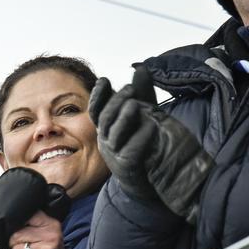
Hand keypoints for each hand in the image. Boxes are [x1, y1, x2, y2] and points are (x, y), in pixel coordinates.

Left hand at [7, 211, 65, 248]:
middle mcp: (50, 236)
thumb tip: (13, 220)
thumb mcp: (46, 230)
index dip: (19, 226)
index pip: (26, 217)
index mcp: (51, 225)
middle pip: (16, 235)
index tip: (23, 231)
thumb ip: (33, 222)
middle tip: (26, 247)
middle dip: (16, 243)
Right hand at [89, 68, 157, 202]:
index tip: (104, 80)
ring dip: (124, 119)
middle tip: (129, 89)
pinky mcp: (127, 167)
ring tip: (135, 105)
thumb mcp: (144, 114)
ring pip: (114, 134)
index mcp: (107, 129)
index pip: (97, 110)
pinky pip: (131, 151)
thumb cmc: (143, 146)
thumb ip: (142, 93)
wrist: (149, 182)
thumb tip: (139, 67)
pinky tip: (152, 127)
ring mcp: (114, 155)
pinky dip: (141, 139)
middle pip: (105, 119)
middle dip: (115, 102)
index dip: (98, 96)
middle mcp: (106, 141)